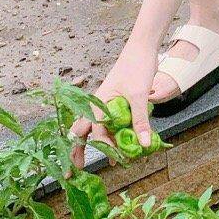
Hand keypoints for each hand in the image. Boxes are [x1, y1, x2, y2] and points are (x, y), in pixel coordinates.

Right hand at [70, 42, 158, 168]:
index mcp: (98, 103)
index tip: (111, 160)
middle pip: (83, 131)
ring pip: (97, 127)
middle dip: (78, 150)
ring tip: (108, 160)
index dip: (103, 147)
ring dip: (100, 143)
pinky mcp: (119, 102)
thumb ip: (140, 121)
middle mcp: (99, 105)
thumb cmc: (136, 68)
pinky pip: (113, 121)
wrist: (142, 48)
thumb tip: (143, 144)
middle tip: (74, 170)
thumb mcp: (138, 96)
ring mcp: (108, 103)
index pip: (96, 131)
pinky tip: (125, 142)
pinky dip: (116, 133)